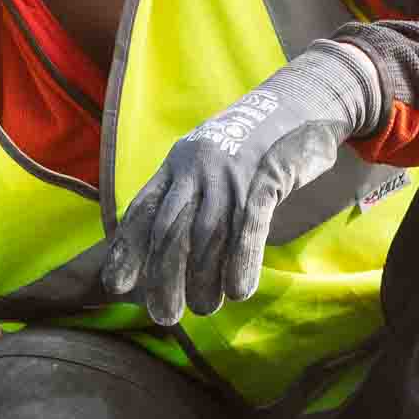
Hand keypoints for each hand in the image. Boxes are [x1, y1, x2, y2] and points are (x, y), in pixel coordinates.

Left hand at [104, 45, 378, 323]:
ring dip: (202, 277)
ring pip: (208, 233)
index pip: (143, 210)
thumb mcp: (207, 163)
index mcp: (177, 165)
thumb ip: (187, 198)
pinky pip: (250, 223)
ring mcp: (231, 172)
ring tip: (203, 309)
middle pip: (171, 228)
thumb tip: (164, 251)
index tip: (117, 286)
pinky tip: (239, 290)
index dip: (128, 249)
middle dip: (164, 276)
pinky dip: (242, 259)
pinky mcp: (267, 176)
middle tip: (165, 316)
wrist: (301, 102)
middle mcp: (197, 168)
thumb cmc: (251, 145)